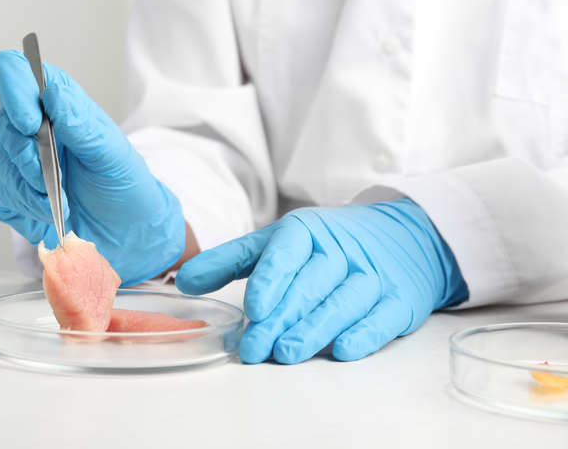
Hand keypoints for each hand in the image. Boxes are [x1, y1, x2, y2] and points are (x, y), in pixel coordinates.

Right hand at [0, 50, 185, 285]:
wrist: (123, 226)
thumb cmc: (120, 181)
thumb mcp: (110, 151)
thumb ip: (80, 123)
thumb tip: (52, 94)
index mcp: (55, 98)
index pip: (13, 70)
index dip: (13, 90)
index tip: (31, 124)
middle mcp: (30, 122)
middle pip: (3, 125)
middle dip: (27, 159)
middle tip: (54, 180)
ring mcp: (16, 155)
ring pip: (0, 165)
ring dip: (30, 191)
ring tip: (60, 203)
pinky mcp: (9, 188)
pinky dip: (24, 208)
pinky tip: (47, 212)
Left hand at [175, 199, 467, 362]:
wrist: (402, 236)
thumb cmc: (325, 244)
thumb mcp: (277, 242)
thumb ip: (231, 261)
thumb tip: (184, 281)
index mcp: (306, 232)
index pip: (286, 253)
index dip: (270, 280)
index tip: (254, 308)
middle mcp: (340, 252)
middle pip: (309, 286)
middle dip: (280, 319)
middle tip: (254, 348)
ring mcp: (372, 275)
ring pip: (342, 303)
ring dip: (314, 330)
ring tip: (287, 354)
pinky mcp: (399, 301)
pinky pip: (381, 317)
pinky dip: (363, 334)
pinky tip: (342, 350)